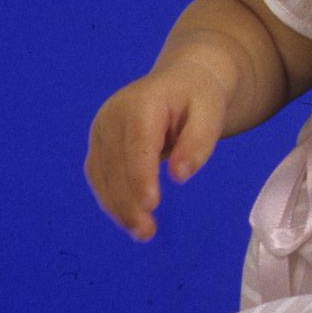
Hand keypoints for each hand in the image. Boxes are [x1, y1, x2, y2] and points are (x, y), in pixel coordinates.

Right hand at [84, 56, 230, 241]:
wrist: (182, 80)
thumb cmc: (199, 96)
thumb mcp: (211, 112)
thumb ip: (198, 141)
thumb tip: (180, 175)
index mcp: (142, 103)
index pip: (138, 144)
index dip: (141, 176)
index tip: (151, 205)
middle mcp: (112, 115)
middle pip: (115, 164)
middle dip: (128, 201)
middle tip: (147, 232)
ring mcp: (101, 129)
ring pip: (101, 174)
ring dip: (117, 206)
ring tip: (141, 232)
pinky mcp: (99, 143)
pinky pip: (99, 175)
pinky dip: (112, 199)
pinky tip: (129, 218)